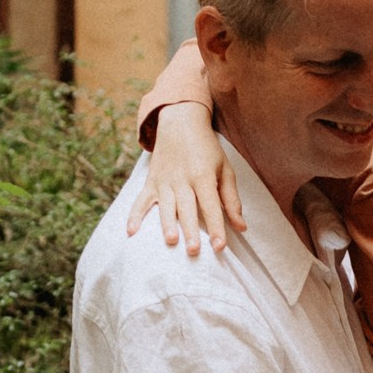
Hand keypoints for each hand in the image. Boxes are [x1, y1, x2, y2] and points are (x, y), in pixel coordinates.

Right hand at [127, 97, 244, 255]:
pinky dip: (135, 215)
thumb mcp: (224, 169)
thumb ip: (232, 200)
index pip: (211, 205)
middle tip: (194, 251)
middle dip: (191, 230)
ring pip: (166, 206)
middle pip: (188, 208)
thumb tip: (241, 228)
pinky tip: (131, 231)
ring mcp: (164, 181)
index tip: (220, 247)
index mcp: (203, 176)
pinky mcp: (151, 182)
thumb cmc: (207, 149)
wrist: (180, 122)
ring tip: (170, 241)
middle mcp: (183, 179)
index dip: (217, 227)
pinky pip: (141, 200)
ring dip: (167, 224)